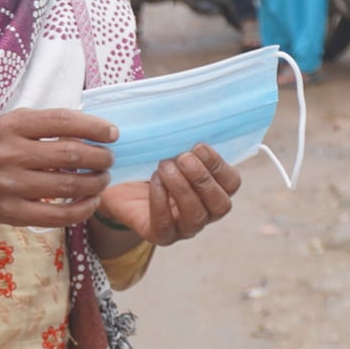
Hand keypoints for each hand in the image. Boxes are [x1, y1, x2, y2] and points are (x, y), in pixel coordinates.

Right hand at [0, 109, 118, 230]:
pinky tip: (91, 202)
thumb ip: (42, 124)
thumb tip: (90, 128)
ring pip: (68, 186)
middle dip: (100, 157)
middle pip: (70, 155)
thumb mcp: (8, 125)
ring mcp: (10, 186)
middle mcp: (9, 154)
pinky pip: (57, 216)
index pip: (63, 121)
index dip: (94, 127)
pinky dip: (82, 210)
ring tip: (102, 179)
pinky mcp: (12, 213)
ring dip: (95, 183)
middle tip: (109, 159)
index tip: (112, 133)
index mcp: (10, 126)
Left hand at [97, 145, 241, 245]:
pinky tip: (154, 181)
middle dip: (203, 179)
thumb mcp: (170, 147)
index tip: (199, 146)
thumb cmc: (149, 161)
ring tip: (165, 166)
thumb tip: (192, 113)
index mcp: (213, 188)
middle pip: (220, 205)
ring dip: (182, 189)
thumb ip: (185, 138)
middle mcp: (204, 211)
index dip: (220, 166)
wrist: (118, 182)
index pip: (231, 183)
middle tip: (183, 158)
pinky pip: (166, 225)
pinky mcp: (160, 235)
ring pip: (196, 217)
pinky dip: (161, 201)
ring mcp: (183, 228)